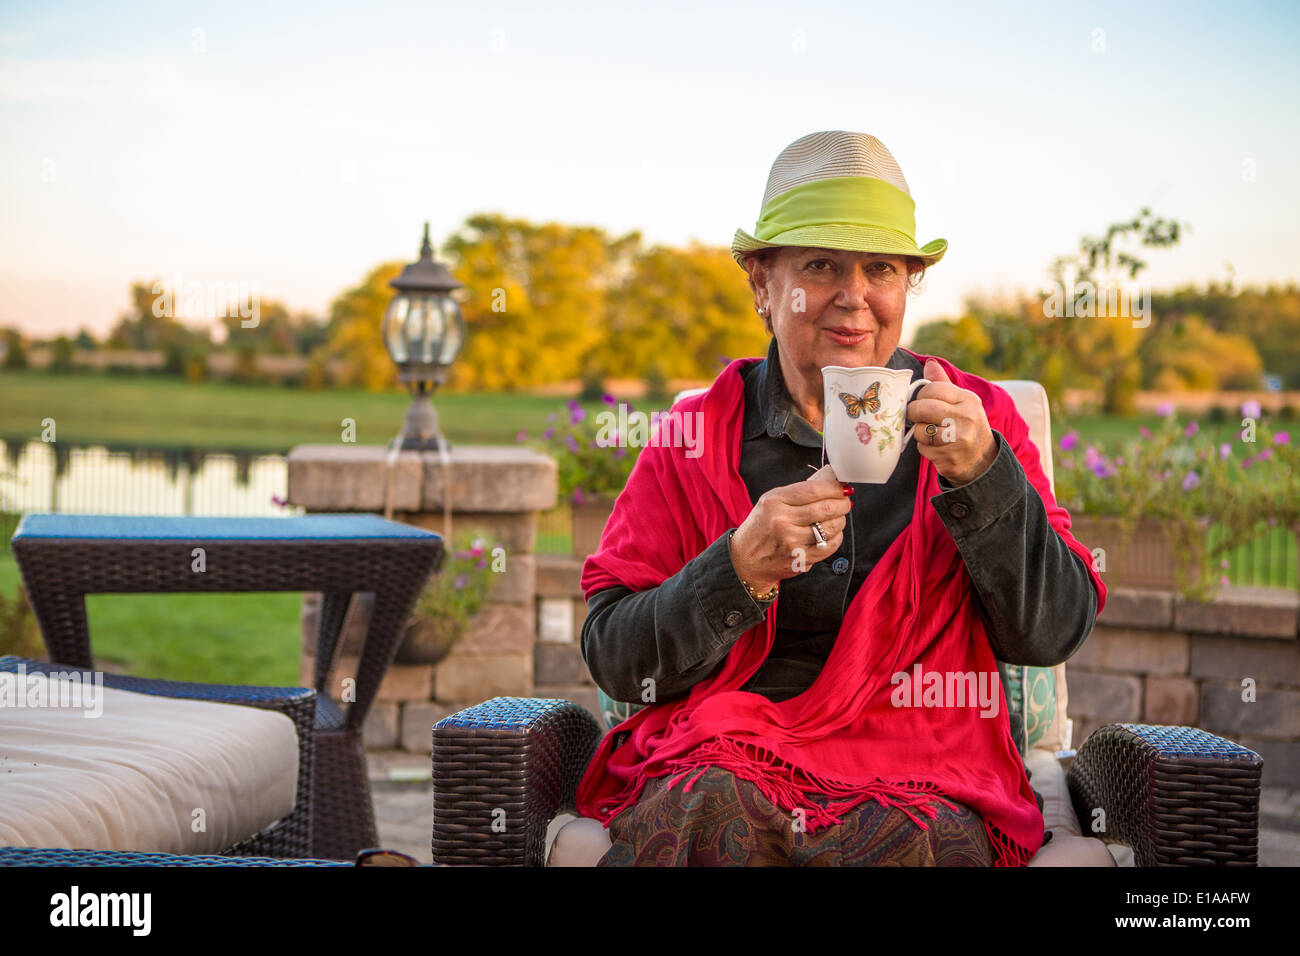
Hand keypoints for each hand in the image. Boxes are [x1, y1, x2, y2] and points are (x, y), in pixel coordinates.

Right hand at [729, 479, 851, 592]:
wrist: (745, 560)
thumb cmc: (760, 528)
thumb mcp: (770, 502)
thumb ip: (798, 492)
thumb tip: (830, 481)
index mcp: (774, 501)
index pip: (814, 490)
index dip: (835, 488)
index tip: (842, 488)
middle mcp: (782, 521)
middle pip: (826, 508)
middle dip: (843, 503)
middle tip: (845, 502)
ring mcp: (791, 542)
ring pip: (832, 527)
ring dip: (840, 520)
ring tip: (837, 518)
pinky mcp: (800, 559)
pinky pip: (830, 546)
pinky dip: (836, 538)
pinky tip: (831, 534)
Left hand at [906, 359, 997, 486]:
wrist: (981, 458)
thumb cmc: (965, 424)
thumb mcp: (960, 402)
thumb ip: (942, 383)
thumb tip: (929, 363)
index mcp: (968, 400)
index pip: (932, 389)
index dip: (921, 395)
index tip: (922, 401)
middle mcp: (966, 418)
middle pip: (923, 408)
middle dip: (913, 413)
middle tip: (916, 416)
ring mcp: (959, 439)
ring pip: (920, 430)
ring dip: (919, 433)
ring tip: (930, 433)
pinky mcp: (950, 458)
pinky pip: (923, 449)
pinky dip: (924, 448)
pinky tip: (936, 447)